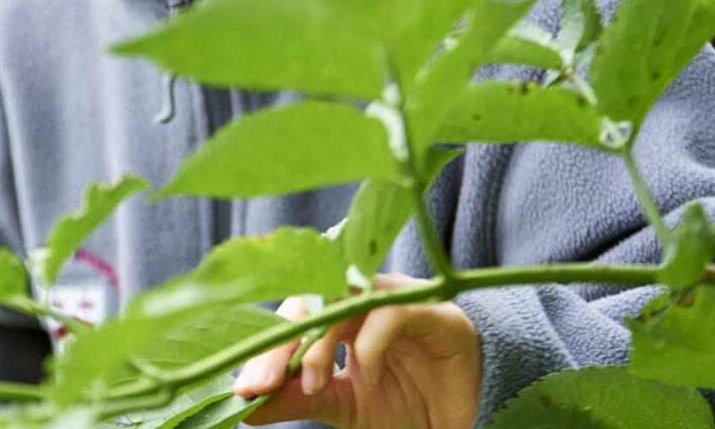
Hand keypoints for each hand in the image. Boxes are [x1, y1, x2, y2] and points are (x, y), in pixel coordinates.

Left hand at [231, 273, 480, 428]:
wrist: (471, 416)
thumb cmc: (409, 404)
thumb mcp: (344, 406)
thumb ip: (297, 400)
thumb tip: (243, 406)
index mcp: (339, 316)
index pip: (290, 317)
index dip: (261, 348)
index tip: (243, 390)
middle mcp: (365, 299)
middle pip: (308, 299)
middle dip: (278, 343)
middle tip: (261, 385)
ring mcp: (400, 299)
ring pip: (343, 299)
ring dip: (318, 342)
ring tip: (312, 384)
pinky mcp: (435, 311)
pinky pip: (392, 311)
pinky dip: (369, 344)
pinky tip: (364, 375)